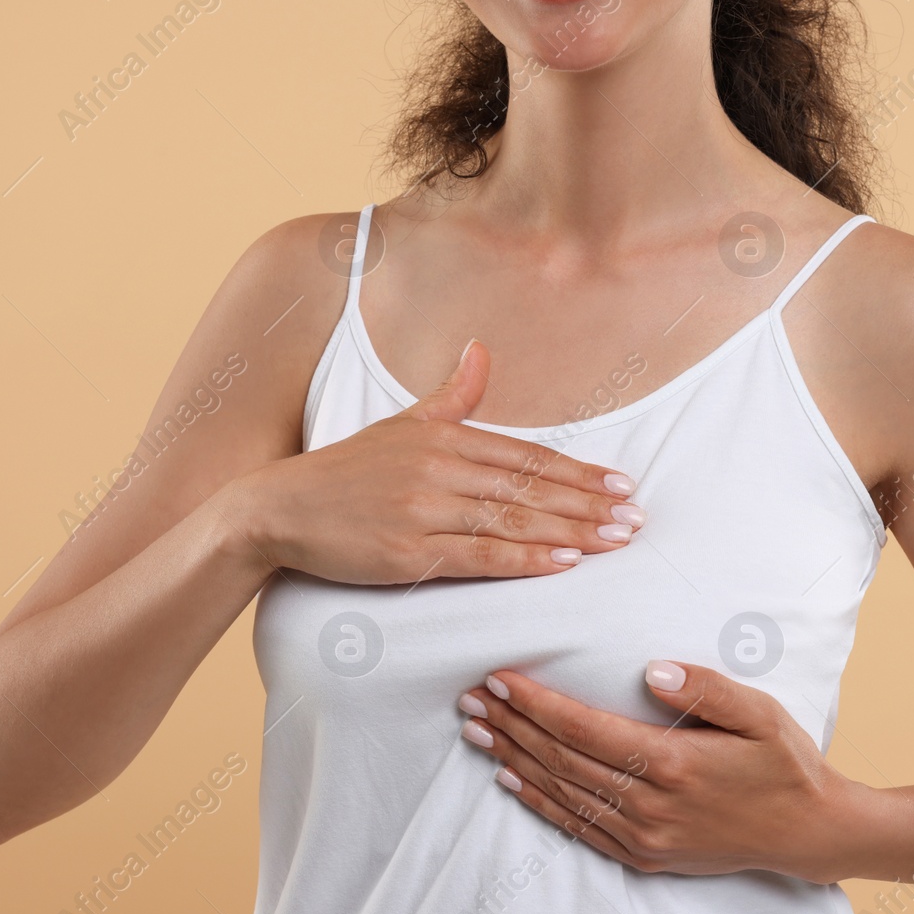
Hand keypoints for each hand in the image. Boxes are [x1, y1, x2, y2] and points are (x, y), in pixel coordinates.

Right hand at [229, 340, 645, 583]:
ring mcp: (424, 509)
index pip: (526, 456)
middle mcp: (439, 468)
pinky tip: (563, 564)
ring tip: (615, 542)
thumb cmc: (344, 473)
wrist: (278, 510)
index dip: (578, 472)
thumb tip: (481, 349)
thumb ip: (452, 395)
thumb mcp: (401, 424)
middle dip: (588, 504)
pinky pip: (480, 554)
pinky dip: (525, 559)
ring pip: (513, 520)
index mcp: (443, 437)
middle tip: (635, 518)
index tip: (621, 485)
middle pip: (529, 488)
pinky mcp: (409, 551)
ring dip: (570, 532)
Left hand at [457, 661, 867, 882]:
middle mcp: (649, 804)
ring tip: (478, 731)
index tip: (501, 679)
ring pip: (562, 793)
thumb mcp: (760, 714)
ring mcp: (644, 836)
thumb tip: (651, 670)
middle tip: (471, 698)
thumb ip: (706, 688)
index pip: (584, 728)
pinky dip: (540, 803)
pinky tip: (513, 781)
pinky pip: (579, 827)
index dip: (537, 704)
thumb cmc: (785, 764)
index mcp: (672, 763)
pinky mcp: (645, 855)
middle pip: (562, 759)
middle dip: (512, 726)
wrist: (808, 833)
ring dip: (515, 760)